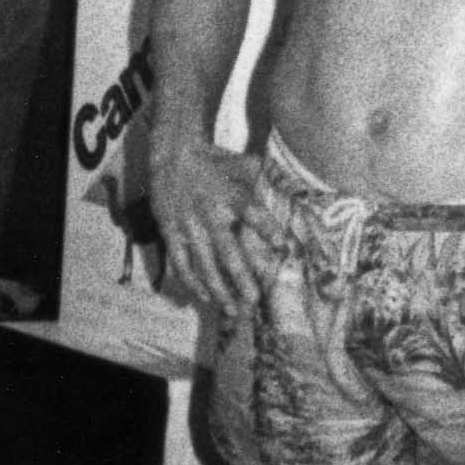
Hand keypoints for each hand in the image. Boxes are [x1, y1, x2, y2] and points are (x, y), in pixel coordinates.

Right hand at [147, 128, 271, 319]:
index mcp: (227, 193)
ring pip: (203, 263)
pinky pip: (180, 261)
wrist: (171, 154)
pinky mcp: (170, 231)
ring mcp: (187, 224)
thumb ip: (263, 178)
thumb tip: (294, 186)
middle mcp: (208, 211)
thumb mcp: (239, 163)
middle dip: (240, 276)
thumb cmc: (213, 160)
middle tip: (253, 299)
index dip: (265, 227)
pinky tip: (204, 296)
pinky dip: (191, 280)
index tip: (281, 244)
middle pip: (226, 249)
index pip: (250, 210)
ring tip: (232, 310)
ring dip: (218, 288)